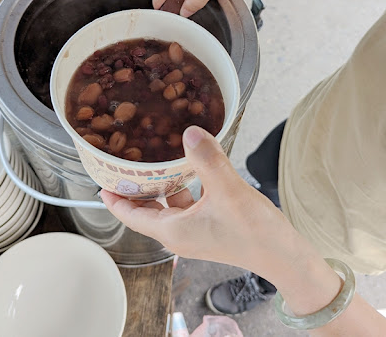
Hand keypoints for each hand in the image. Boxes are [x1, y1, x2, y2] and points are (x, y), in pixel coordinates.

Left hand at [100, 126, 295, 270]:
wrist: (283, 255)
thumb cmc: (255, 232)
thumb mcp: (228, 191)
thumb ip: (207, 160)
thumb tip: (190, 132)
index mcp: (173, 231)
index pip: (130, 216)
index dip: (114, 199)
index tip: (102, 180)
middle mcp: (179, 234)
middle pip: (144, 211)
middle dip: (134, 189)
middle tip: (126, 162)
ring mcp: (194, 232)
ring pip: (166, 206)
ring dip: (159, 186)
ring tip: (155, 160)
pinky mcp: (209, 227)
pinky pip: (185, 206)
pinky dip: (181, 189)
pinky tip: (189, 169)